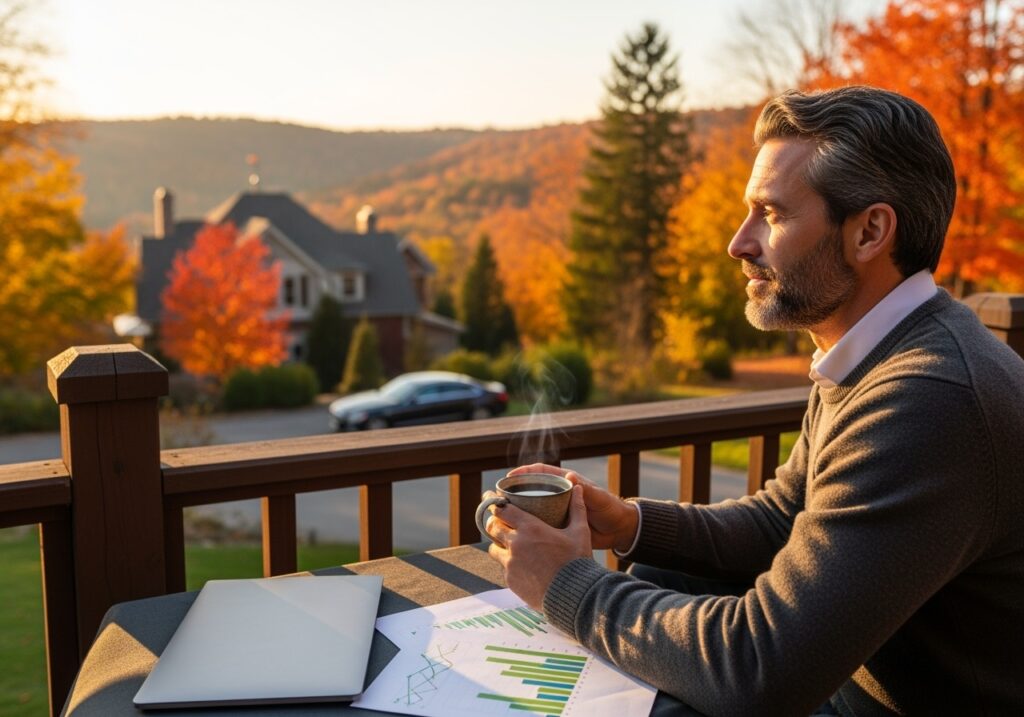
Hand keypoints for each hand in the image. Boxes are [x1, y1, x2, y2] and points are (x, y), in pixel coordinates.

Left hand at [484, 485, 592, 608]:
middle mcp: (516, 544)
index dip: (494, 502)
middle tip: (499, 520)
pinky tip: (519, 564)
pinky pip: (503, 567)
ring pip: (494, 548)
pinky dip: (508, 563)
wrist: (574, 596)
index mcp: (530, 528)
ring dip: (499, 544)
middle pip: (493, 527)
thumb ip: (576, 508)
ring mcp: (511, 563)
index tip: (491, 497)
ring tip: (508, 544)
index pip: (502, 510)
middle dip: (494, 522)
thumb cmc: (577, 562)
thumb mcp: (580, 532)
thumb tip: (577, 488)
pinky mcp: (510, 580)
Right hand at [508, 464, 638, 552]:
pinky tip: (516, 534)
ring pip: (532, 507)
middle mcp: (558, 495)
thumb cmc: (611, 510)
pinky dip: (527, 527)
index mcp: (566, 483)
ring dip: (518, 511)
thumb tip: (570, 477)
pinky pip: (538, 524)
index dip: (524, 472)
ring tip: (501, 517)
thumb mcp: (599, 499)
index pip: (540, 472)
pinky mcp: (557, 526)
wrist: (619, 531)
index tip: (510, 477)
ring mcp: (556, 511)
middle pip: (531, 489)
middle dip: (515, 492)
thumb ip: (586, 490)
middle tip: (499, 499)